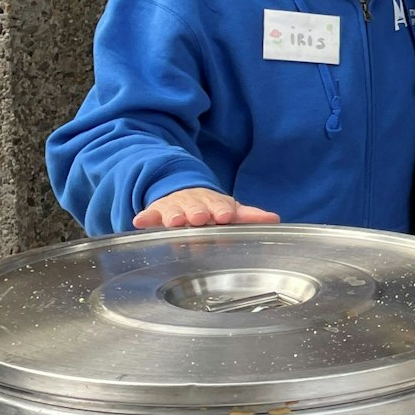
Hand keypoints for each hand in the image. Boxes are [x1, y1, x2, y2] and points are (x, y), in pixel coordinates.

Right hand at [131, 188, 279, 229]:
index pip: (220, 205)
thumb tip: (275, 219)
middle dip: (198, 212)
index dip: (222, 210)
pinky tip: (139, 221)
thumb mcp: (229, 210)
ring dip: (174, 215)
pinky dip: (145, 217)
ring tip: (174, 222)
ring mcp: (175, 207)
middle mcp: (195, 203)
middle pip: (196, 207)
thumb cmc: (210, 208)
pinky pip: (150, 214)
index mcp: (215, 203)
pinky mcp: (156, 211)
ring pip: (174, 210)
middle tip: (199, 218)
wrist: (183, 192)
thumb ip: (249, 216)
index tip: (225, 216)